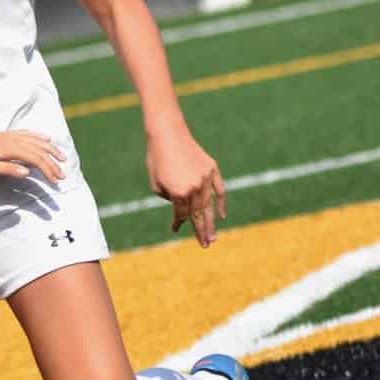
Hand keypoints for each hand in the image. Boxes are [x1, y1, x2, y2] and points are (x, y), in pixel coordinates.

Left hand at [0, 131, 66, 181]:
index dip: (47, 169)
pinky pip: (27, 134)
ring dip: (50, 150)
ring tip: (62, 158)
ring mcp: (9, 136)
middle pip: (38, 150)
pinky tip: (46, 138)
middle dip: (52, 163)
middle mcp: (12, 139)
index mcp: (8, 148)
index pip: (35, 158)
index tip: (56, 180)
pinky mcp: (6, 136)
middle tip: (62, 176)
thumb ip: (6, 169)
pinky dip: (39, 137)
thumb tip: (27, 172)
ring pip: (36, 141)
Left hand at [147, 131, 225, 246]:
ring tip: (213, 237)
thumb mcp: (156, 184)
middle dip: (201, 232)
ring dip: (211, 222)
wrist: (168, 135)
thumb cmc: (157, 160)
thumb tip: (180, 208)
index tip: (175, 229)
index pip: (182, 215)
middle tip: (205, 245)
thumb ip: (169, 199)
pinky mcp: (212, 169)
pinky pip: (220, 190)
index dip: (178, 223)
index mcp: (178, 193)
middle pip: (198, 215)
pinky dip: (221, 203)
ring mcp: (206, 179)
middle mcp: (194, 188)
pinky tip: (222, 216)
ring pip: (210, 206)